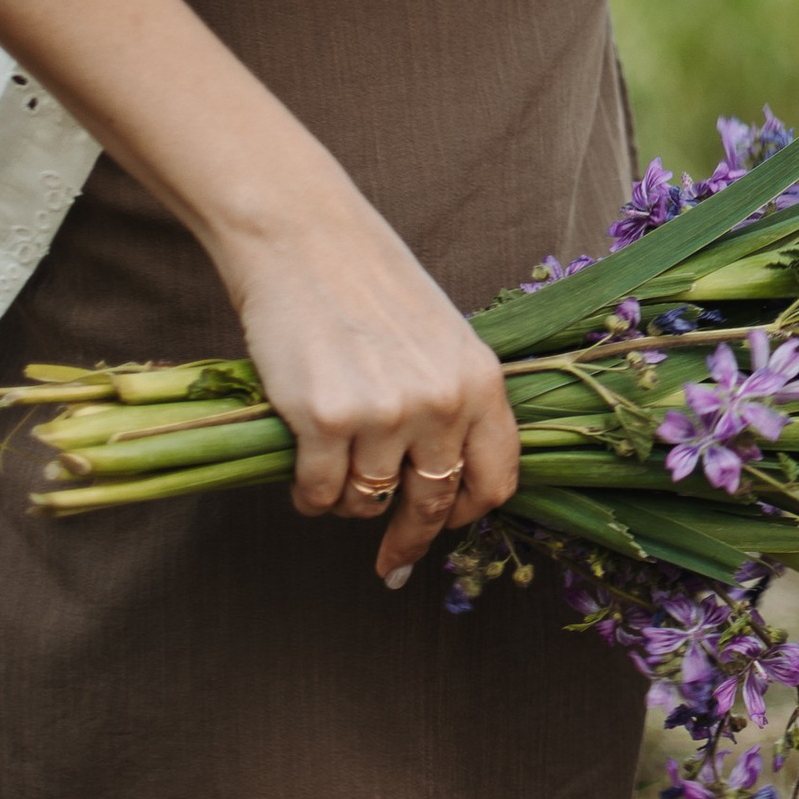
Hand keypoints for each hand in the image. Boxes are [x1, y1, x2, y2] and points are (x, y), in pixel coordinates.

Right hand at [0, 0, 518, 585]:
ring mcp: (383, 414)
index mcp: (480, 381)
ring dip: (348, 503)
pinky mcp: (323, 419)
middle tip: (390, 562)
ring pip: (369, 503)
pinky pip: (319, 493)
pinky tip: (302, 471)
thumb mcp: (440, 339)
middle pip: (433, 505)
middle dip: (409, 540)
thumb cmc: (368, 284)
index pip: (496, 480)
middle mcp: (441, 402)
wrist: (302, 237)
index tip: (447, 529)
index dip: (469, 516)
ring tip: (332, 470)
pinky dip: (308, 494)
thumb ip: (453, 403)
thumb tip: (442, 482)